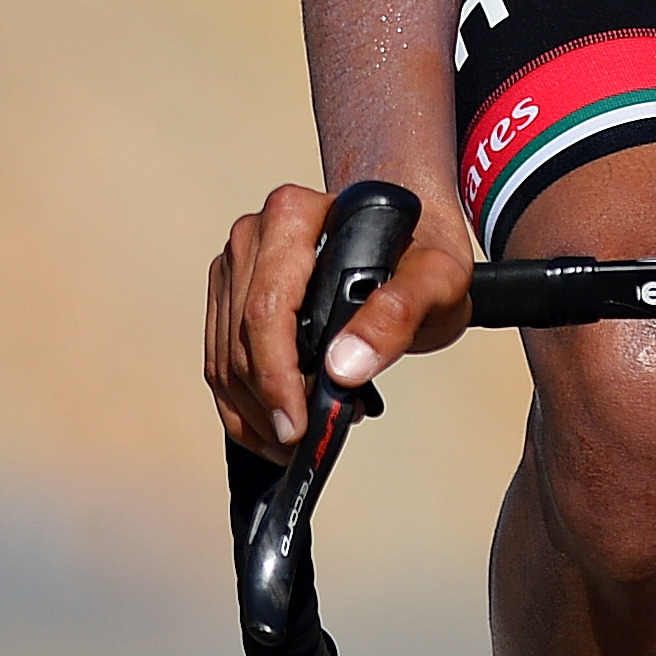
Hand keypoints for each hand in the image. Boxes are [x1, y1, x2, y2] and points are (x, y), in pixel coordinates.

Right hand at [203, 181, 474, 457]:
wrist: (411, 244)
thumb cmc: (424, 255)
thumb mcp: (437, 278)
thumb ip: (399, 313)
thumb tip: (344, 367)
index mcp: (295, 214)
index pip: (267, 308)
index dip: (277, 376)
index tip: (299, 425)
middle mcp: (253, 234)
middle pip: (240, 340)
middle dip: (269, 404)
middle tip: (308, 441)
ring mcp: (235, 266)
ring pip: (224, 359)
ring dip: (254, 414)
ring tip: (300, 439)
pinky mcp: (228, 298)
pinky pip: (219, 364)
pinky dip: (242, 408)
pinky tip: (273, 433)